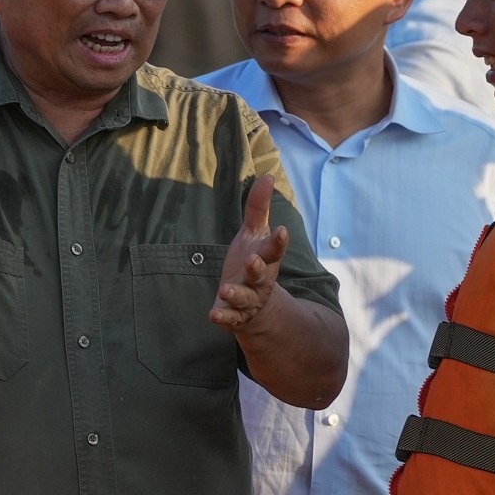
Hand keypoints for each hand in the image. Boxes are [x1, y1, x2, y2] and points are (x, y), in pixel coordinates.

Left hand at [209, 175, 289, 335]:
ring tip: (225, 289)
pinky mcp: (235, 315)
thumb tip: (267, 176)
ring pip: (245, 298)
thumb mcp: (254, 234)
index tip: (281, 230)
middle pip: (262, 275)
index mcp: (266, 259)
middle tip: (252, 260)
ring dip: (236, 294)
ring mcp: (248, 300)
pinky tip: (212, 315)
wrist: (255, 305)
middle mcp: (261, 281)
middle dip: (258, 269)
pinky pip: (231, 319)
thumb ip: (259, 208)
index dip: (278, 241)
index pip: (275, 249)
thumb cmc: (253, 261)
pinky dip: (223, 318)